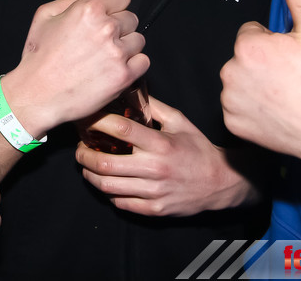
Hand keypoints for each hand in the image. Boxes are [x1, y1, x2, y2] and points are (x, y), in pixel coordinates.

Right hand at [2, 0, 148, 136]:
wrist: (37, 94)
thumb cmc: (39, 58)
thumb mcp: (45, 15)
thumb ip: (73, 0)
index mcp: (89, 10)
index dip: (113, 8)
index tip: (108, 17)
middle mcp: (106, 28)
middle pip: (131, 18)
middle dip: (119, 27)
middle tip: (101, 40)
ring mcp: (117, 53)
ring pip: (138, 40)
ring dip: (126, 46)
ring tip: (106, 57)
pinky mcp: (124, 76)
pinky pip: (143, 62)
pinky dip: (133, 65)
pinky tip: (114, 68)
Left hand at [75, 96, 250, 216]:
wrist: (221, 182)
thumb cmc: (199, 149)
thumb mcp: (180, 122)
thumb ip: (155, 107)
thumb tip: (133, 91)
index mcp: (160, 143)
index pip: (121, 129)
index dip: (98, 122)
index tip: (87, 119)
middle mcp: (155, 168)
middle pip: (105, 163)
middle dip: (84, 155)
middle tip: (79, 148)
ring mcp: (153, 191)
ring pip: (108, 186)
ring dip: (90, 175)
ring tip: (86, 166)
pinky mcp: (154, 209)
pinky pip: (121, 203)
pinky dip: (108, 193)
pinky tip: (106, 183)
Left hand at [220, 0, 300, 162]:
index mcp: (247, 46)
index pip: (251, 32)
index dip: (273, 42)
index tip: (291, 56)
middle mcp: (230, 72)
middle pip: (243, 57)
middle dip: (262, 62)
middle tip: (291, 76)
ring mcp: (230, 101)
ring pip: (239, 82)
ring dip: (255, 85)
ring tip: (286, 94)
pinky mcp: (233, 124)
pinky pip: (238, 108)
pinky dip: (252, 110)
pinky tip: (276, 112)